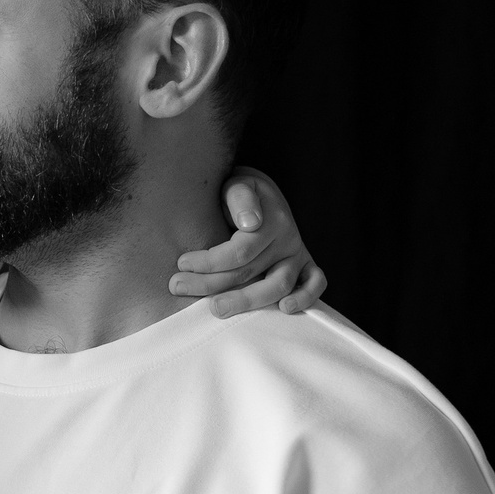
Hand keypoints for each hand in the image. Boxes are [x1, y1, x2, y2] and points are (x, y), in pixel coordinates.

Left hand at [170, 169, 325, 318]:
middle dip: (211, 284)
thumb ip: (241, 198)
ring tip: (217, 309)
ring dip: (247, 302)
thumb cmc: (241, 193)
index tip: (181, 263)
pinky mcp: (306, 265)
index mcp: (271, 220)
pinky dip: (306, 297)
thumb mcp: (238, 184)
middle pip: (251, 272)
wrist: (262, 194)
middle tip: (178, 286)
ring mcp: (297, 254)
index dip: (209, 262)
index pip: (240, 251)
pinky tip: (284, 309)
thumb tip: (250, 223)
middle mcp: (287, 239)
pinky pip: (316, 283)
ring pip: (278, 285)